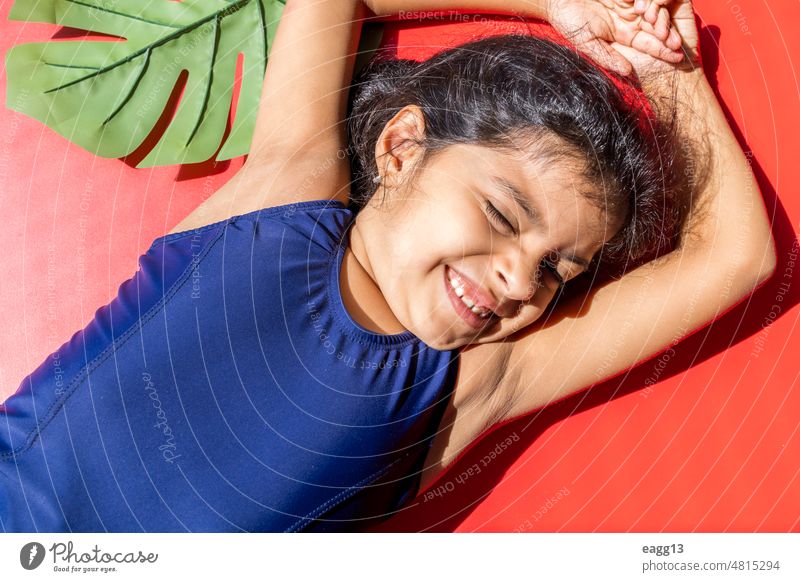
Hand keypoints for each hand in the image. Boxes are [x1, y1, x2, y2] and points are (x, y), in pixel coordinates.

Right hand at [545, 0, 684, 75]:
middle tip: (676, 42)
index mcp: (622, 34)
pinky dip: (650, 0)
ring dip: (661, 17)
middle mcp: (630, 19)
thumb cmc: (569, 21)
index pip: (647, 43)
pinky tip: (646, 7)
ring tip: (664, 26)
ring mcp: (629, 3)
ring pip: (654, 9)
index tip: (677, 57)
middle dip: (667, 34)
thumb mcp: (587, 43)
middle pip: (655, 26)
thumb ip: (608, 56)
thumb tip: (628, 72)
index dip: (662, 50)